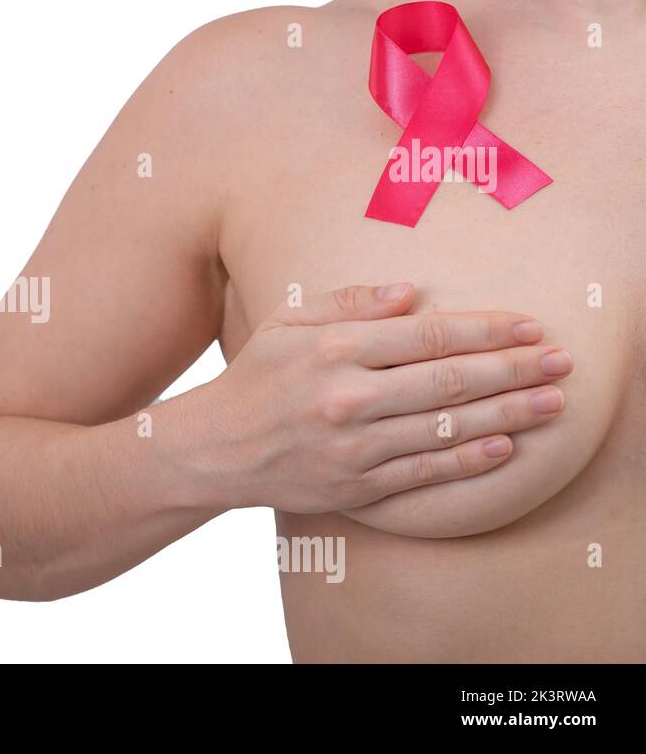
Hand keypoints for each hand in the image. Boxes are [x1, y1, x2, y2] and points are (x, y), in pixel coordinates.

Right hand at [196, 283, 571, 512]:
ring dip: (508, 414)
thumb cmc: (256, 378)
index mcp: (334, 348)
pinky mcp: (356, 486)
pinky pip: (425, 471)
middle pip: (450, 380)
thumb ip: (349, 302)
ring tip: (551, 403)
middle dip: (514, 369)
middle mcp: (347, 397)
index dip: (488, 330)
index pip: (430, 334)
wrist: (216, 449)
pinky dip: (469, 460)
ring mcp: (353, 447)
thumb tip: (412, 292)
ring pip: (447, 428)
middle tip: (562, 362)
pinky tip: (505, 446)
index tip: (530, 327)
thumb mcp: (288, 323)